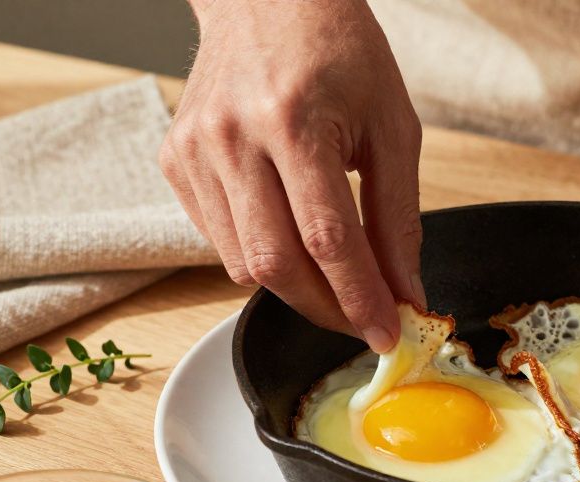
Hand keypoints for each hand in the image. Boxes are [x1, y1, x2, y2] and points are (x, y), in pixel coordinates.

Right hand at [161, 0, 423, 351]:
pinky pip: (217, 240)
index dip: (360, 298)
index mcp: (294, 121)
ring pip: (241, 264)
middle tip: (362, 319)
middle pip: (275, 265)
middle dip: (326, 308)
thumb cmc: (339, 50)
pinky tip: (287, 232)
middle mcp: (232, 137)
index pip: (328, 240)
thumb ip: (399, 216)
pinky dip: (259, 255)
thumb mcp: (392, 125)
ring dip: (294, 288)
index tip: (388, 332)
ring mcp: (194, 150)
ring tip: (333, 276)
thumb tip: (405, 292)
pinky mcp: (173, 160)